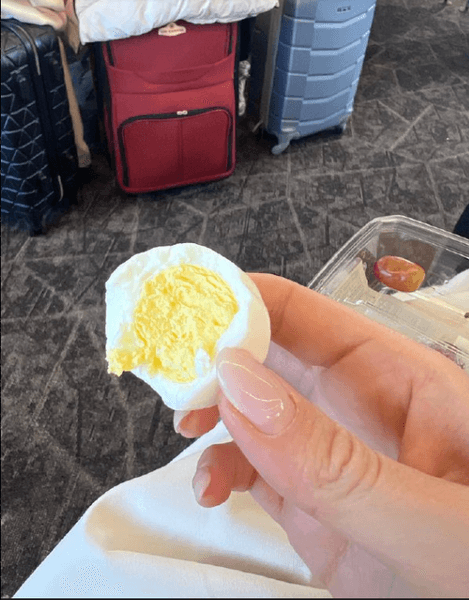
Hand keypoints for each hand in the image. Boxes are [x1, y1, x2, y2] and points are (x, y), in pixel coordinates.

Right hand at [174, 274, 468, 596]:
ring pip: (250, 409)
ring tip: (187, 426)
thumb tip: (241, 386)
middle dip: (211, 357)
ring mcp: (329, 454)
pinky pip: (251, 467)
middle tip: (169, 371)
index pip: (306, 315)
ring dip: (208, 410)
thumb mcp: (427, 514)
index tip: (186, 312)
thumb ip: (335, 458)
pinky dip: (219, 469)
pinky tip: (211, 487)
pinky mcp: (310, 500)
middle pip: (267, 355)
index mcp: (397, 378)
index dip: (242, 303)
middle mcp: (356, 407)